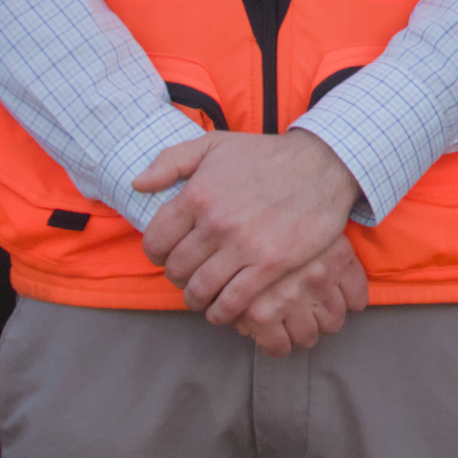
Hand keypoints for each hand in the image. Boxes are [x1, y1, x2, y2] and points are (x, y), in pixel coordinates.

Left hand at [135, 128, 367, 343]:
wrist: (320, 166)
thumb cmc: (264, 156)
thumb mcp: (213, 145)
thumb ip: (170, 162)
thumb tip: (137, 184)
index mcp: (197, 194)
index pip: (155, 240)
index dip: (155, 254)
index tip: (165, 257)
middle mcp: (215, 222)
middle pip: (177, 269)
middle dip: (177, 277)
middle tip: (187, 277)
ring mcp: (242, 246)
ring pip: (201, 289)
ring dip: (196, 299)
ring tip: (202, 297)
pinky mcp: (270, 265)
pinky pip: (233, 301)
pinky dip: (222, 312)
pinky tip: (223, 309)